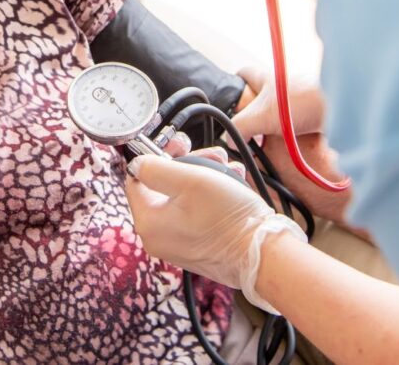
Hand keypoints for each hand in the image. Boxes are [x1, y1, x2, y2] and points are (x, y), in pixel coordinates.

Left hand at [125, 154, 283, 289]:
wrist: (263, 253)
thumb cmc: (228, 217)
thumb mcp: (189, 179)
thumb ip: (155, 167)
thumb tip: (137, 163)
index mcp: (148, 223)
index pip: (136, 179)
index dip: (157, 156)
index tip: (179, 145)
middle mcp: (158, 238)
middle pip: (163, 186)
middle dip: (188, 163)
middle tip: (209, 154)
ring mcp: (178, 244)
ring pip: (183, 197)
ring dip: (204, 175)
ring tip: (227, 168)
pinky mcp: (197, 247)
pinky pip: (196, 212)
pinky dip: (211, 195)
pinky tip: (231, 183)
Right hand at [232, 69, 361, 231]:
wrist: (343, 109)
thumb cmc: (304, 102)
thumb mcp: (262, 115)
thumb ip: (241, 127)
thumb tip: (232, 141)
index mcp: (268, 78)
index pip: (244, 74)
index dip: (235, 85)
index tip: (229, 100)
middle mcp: (283, 86)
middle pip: (260, 98)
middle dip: (254, 115)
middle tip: (249, 132)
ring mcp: (298, 100)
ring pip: (278, 113)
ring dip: (272, 128)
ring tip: (269, 143)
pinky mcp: (312, 114)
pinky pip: (294, 124)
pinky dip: (290, 135)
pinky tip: (289, 146)